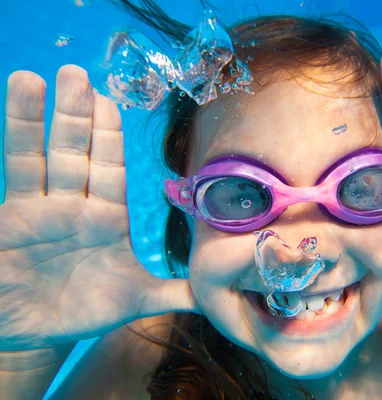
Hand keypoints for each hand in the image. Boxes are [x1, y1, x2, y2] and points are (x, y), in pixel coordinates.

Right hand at [0, 65, 198, 350]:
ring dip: (34, 119)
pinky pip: (13, 175)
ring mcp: (40, 209)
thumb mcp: (137, 301)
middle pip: (75, 152)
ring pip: (38, 156)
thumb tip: (221, 290)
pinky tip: (10, 110)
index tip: (109, 100)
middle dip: (75, 115)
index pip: (110, 168)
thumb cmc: (86, 312)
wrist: (35, 334)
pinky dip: (12, 144)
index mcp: (107, 218)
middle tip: (76, 74)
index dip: (108, 136)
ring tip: (32, 78)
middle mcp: (75, 206)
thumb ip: (178, 292)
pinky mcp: (11, 218)